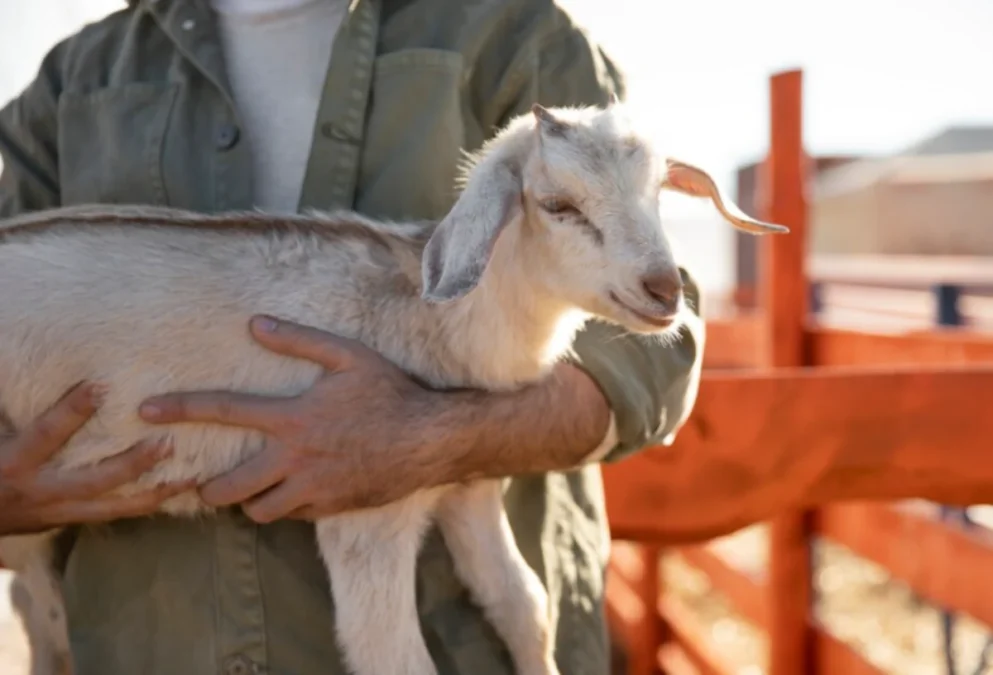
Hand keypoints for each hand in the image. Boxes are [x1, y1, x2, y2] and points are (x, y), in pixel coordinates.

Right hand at [0, 382, 193, 536]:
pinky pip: (113, 515)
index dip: (72, 411)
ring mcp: (57, 510)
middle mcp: (39, 490)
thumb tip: (14, 365)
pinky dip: (144, 505)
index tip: (100, 385)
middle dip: (133, 463)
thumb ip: (5, 408)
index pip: (47, 434)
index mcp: (13, 463)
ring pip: (113, 505)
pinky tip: (177, 492)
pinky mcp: (67, 520)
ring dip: (154, 491)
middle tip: (168, 443)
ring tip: (192, 475)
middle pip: (95, 479)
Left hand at [138, 316, 444, 522]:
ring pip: (258, 511)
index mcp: (293, 417)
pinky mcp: (331, 507)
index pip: (223, 411)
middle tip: (205, 483)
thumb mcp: (348, 356)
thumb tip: (256, 324)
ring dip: (248, 501)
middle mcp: (295, 458)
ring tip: (251, 489)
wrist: (430, 439)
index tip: (144, 411)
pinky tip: (294, 491)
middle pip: (228, 486)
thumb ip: (300, 341)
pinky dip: (286, 506)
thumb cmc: (390, 392)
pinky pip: (293, 516)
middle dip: (207, 488)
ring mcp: (313, 488)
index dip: (180, 408)